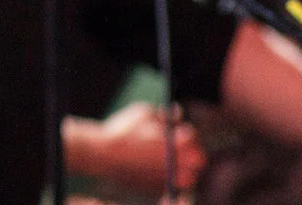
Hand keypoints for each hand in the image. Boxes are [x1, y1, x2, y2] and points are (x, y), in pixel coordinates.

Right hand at [65, 102, 206, 195]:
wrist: (104, 155)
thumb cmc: (123, 131)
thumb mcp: (144, 112)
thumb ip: (165, 114)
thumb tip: (176, 112)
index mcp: (179, 141)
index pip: (194, 136)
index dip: (186, 132)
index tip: (179, 131)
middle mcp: (180, 162)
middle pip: (198, 159)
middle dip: (191, 151)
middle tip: (180, 147)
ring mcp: (170, 178)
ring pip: (189, 177)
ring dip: (185, 169)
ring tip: (173, 161)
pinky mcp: (160, 188)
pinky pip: (174, 186)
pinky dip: (171, 179)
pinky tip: (158, 170)